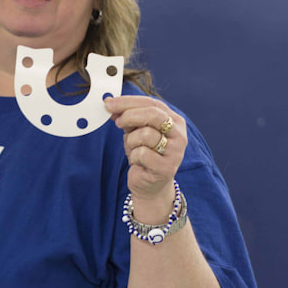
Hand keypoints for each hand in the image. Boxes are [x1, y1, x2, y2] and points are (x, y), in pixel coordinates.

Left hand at [104, 95, 186, 215]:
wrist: (150, 185)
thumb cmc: (144, 155)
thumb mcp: (135, 132)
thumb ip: (127, 118)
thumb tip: (110, 105)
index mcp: (174, 120)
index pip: (152, 103)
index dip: (128, 102)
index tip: (109, 103)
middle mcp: (179, 134)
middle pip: (153, 114)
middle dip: (130, 115)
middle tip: (117, 122)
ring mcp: (175, 151)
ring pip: (146, 134)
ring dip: (131, 141)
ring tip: (133, 149)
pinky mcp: (167, 168)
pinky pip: (142, 154)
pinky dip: (134, 157)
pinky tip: (138, 163)